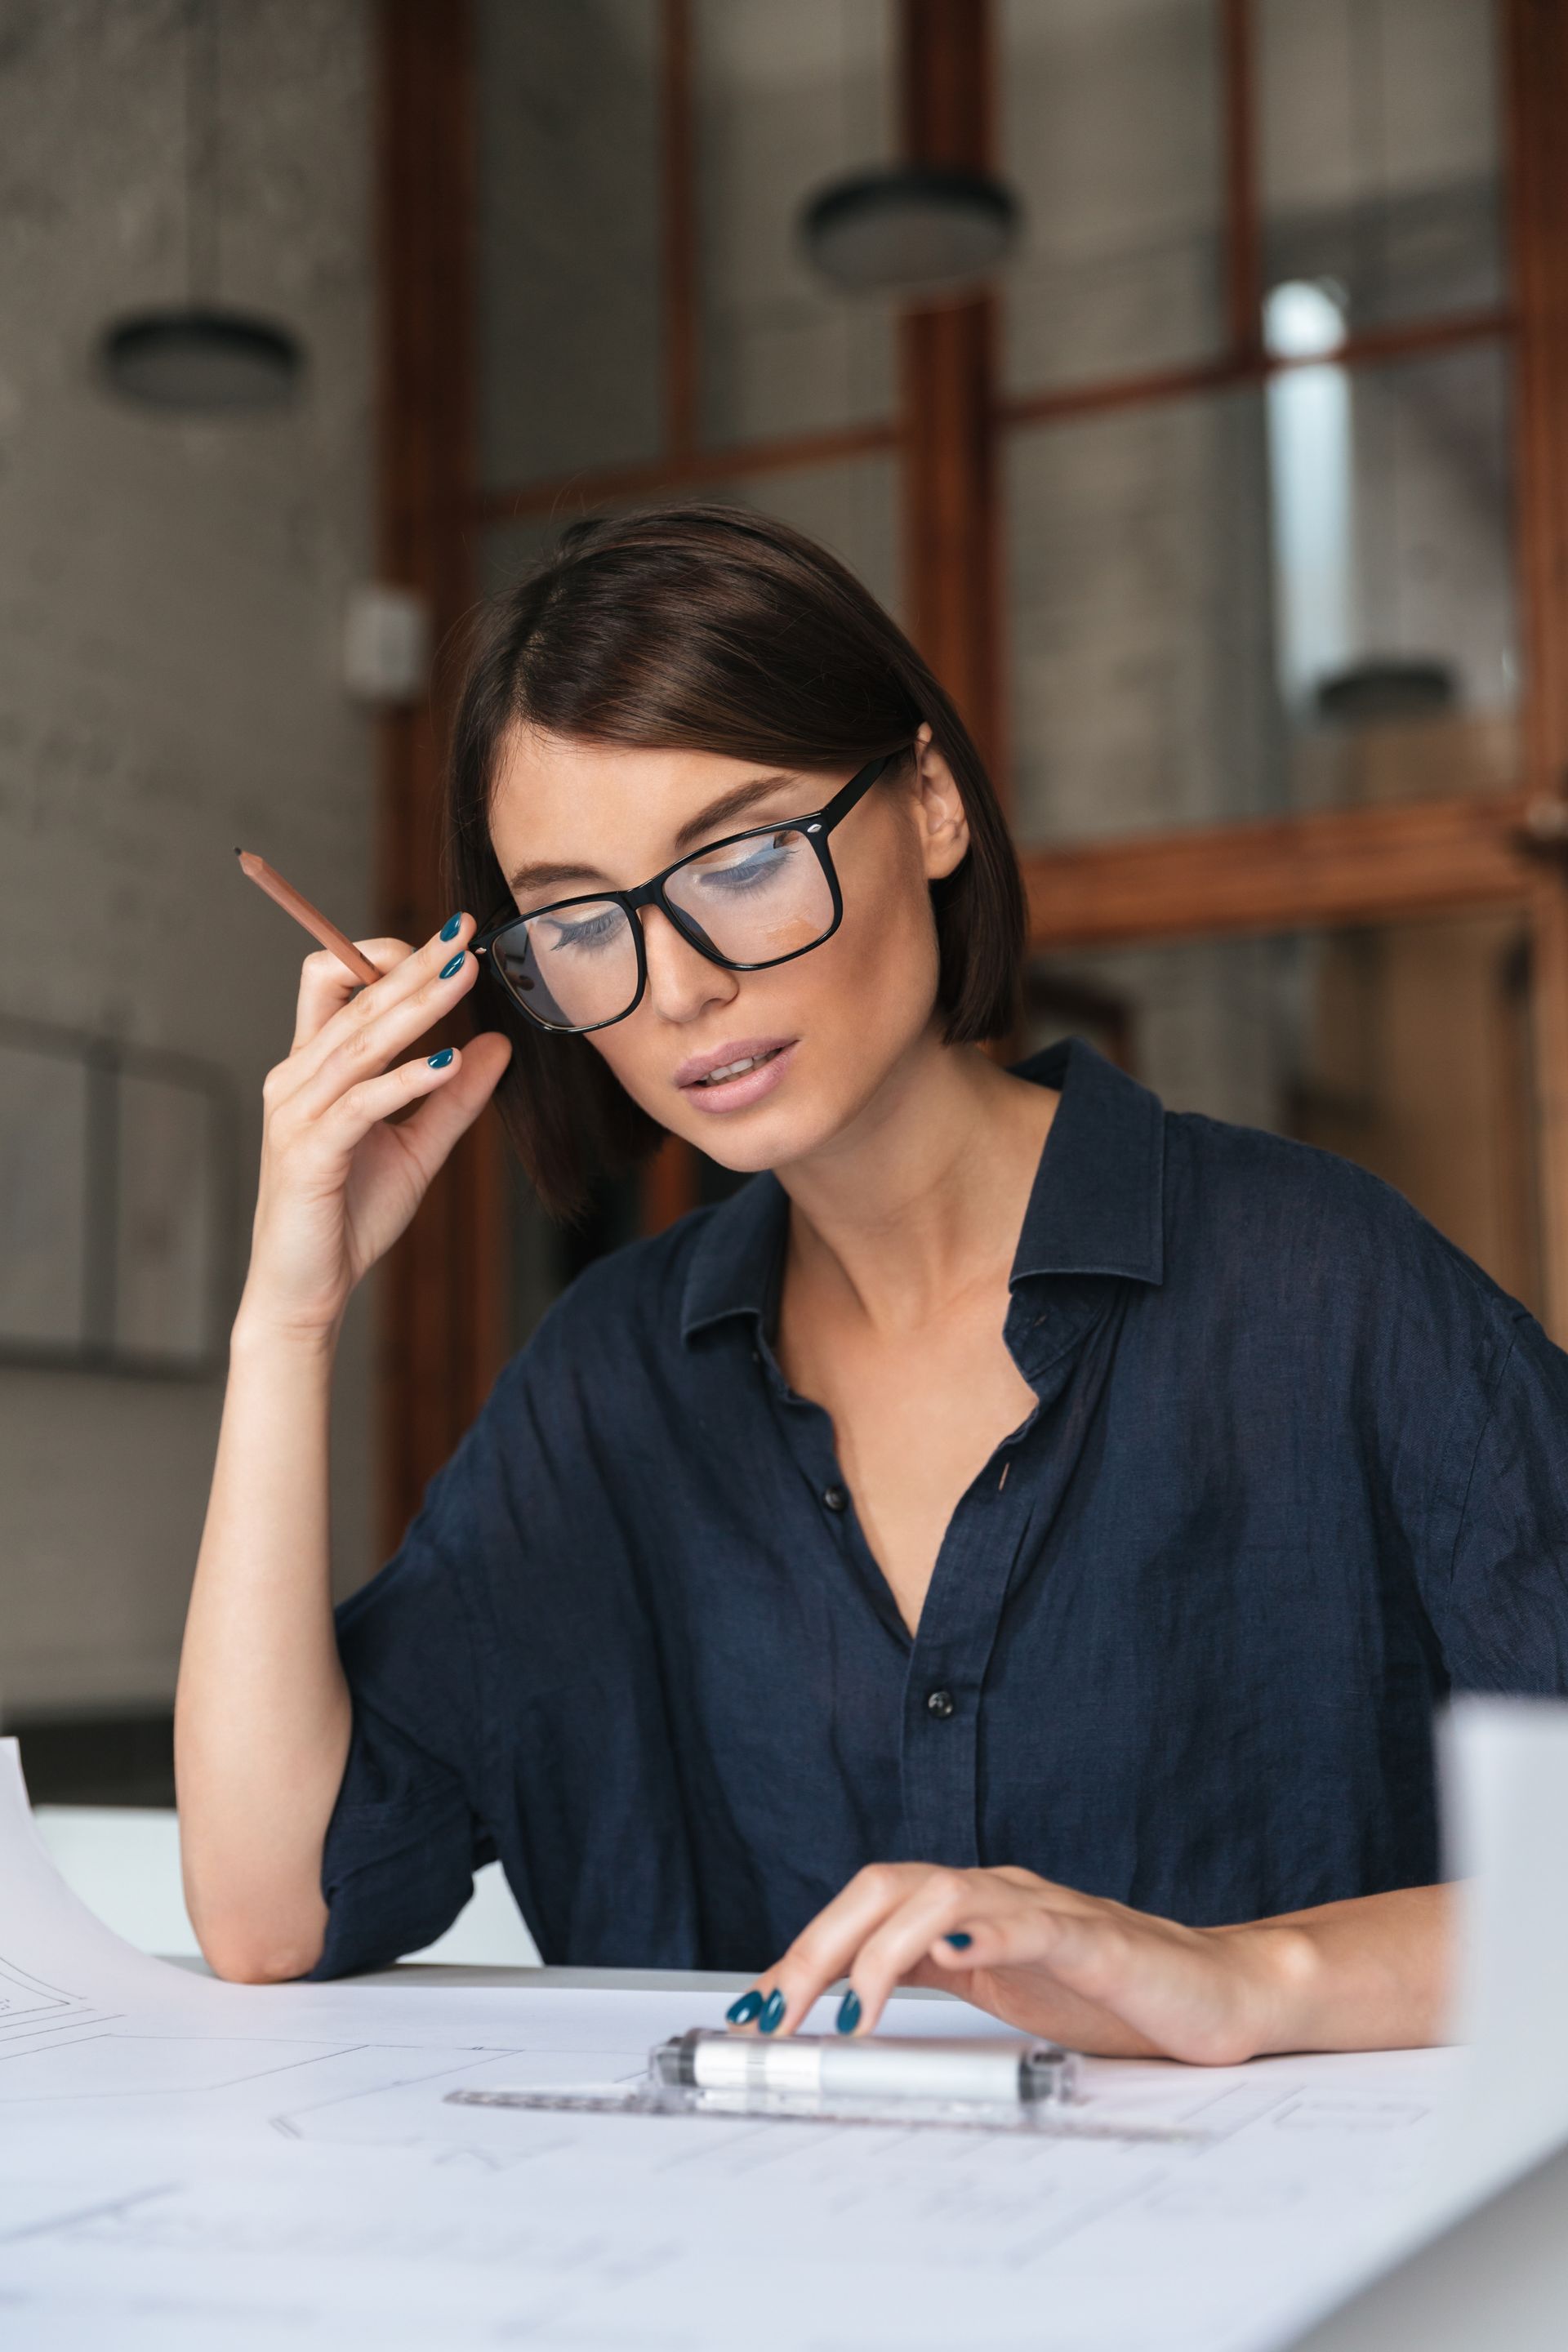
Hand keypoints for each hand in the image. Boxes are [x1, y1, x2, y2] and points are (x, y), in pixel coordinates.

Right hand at [239, 915, 512, 1342]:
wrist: (306, 1291)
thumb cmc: (349, 1217)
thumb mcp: (417, 1148)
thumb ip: (454, 1097)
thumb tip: (497, 1044)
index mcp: (314, 1069)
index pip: (335, 982)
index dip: (386, 956)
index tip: (450, 947)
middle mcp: (296, 1079)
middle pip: (353, 997)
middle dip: (413, 962)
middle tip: (464, 932)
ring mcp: (297, 1114)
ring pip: (358, 1040)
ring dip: (416, 1006)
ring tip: (465, 980)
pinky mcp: (308, 1153)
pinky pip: (360, 1103)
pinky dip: (406, 1078)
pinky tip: (448, 1062)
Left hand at [733, 1863, 1305, 2064]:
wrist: (1211, 1995)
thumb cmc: (1107, 1997)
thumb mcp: (997, 1995)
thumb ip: (930, 1984)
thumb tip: (837, 2004)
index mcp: (967, 1908)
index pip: (866, 1906)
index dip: (804, 1951)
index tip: (757, 2011)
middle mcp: (995, 1893)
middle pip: (885, 1886)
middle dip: (819, 1949)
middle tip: (778, 2017)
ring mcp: (1043, 1907)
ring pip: (941, 1893)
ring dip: (881, 1951)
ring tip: (850, 2014)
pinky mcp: (1093, 1938)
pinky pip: (1030, 1921)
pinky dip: (983, 1933)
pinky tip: (950, 1956)